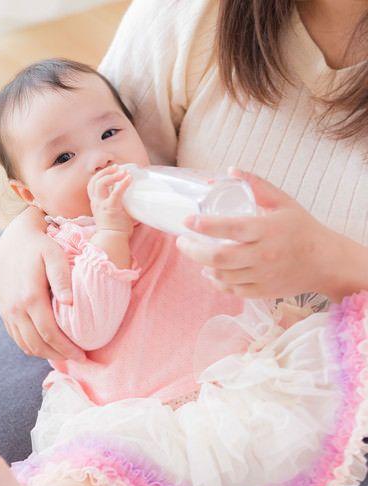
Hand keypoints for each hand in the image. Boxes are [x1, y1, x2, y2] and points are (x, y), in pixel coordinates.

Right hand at [0, 207, 85, 361]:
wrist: (14, 239)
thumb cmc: (40, 246)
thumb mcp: (54, 255)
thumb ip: (62, 278)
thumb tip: (70, 303)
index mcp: (30, 298)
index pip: (50, 334)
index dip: (67, 349)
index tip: (83, 356)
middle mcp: (15, 309)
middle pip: (38, 345)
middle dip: (59, 356)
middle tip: (78, 358)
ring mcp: (7, 312)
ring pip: (26, 345)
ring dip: (45, 354)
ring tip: (64, 354)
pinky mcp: (4, 311)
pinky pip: (17, 338)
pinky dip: (32, 346)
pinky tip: (47, 345)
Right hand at [87, 165, 134, 234]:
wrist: (113, 240)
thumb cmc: (116, 229)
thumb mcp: (114, 212)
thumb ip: (119, 203)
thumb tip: (134, 197)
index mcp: (96, 203)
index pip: (92, 185)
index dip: (100, 175)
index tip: (111, 171)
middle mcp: (96, 202)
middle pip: (93, 181)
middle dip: (104, 172)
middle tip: (116, 167)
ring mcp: (102, 205)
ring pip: (100, 184)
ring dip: (111, 175)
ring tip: (122, 171)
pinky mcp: (110, 208)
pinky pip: (115, 192)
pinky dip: (122, 183)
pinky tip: (129, 178)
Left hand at [175, 167, 346, 298]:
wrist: (326, 262)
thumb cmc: (301, 228)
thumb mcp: (283, 202)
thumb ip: (257, 185)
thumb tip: (230, 170)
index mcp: (267, 230)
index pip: (231, 228)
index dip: (205, 225)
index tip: (187, 220)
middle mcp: (263, 256)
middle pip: (219, 258)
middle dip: (193, 250)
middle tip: (181, 241)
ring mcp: (262, 276)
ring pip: (222, 275)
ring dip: (202, 264)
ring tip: (194, 251)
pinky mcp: (262, 292)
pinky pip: (231, 290)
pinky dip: (216, 281)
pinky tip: (209, 271)